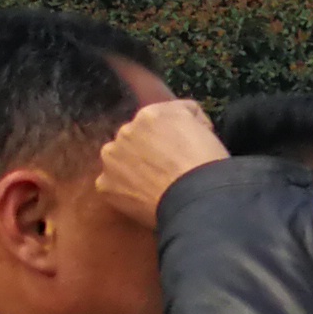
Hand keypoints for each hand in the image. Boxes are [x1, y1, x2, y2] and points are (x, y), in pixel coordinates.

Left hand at [98, 99, 228, 226]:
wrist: (197, 199)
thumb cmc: (206, 165)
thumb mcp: (204, 127)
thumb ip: (187, 115)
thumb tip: (185, 118)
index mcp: (150, 114)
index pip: (157, 120)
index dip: (172, 135)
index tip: (183, 150)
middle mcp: (125, 131)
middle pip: (135, 139)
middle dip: (147, 150)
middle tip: (169, 169)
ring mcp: (112, 158)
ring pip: (120, 161)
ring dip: (132, 168)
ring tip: (155, 186)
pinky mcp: (106, 185)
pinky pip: (114, 186)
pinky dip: (126, 192)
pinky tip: (144, 199)